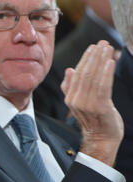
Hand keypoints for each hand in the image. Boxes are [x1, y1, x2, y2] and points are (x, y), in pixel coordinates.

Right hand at [61, 41, 122, 166]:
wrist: (101, 138)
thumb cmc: (93, 119)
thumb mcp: (78, 102)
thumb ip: (71, 87)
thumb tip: (69, 69)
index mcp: (70, 97)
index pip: (77, 74)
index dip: (85, 59)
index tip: (93, 47)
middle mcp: (76, 100)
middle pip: (84, 73)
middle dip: (94, 56)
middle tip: (101, 43)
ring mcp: (87, 104)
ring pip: (93, 78)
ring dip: (101, 61)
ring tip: (107, 48)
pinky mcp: (100, 107)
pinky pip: (103, 86)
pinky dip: (106, 73)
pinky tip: (110, 62)